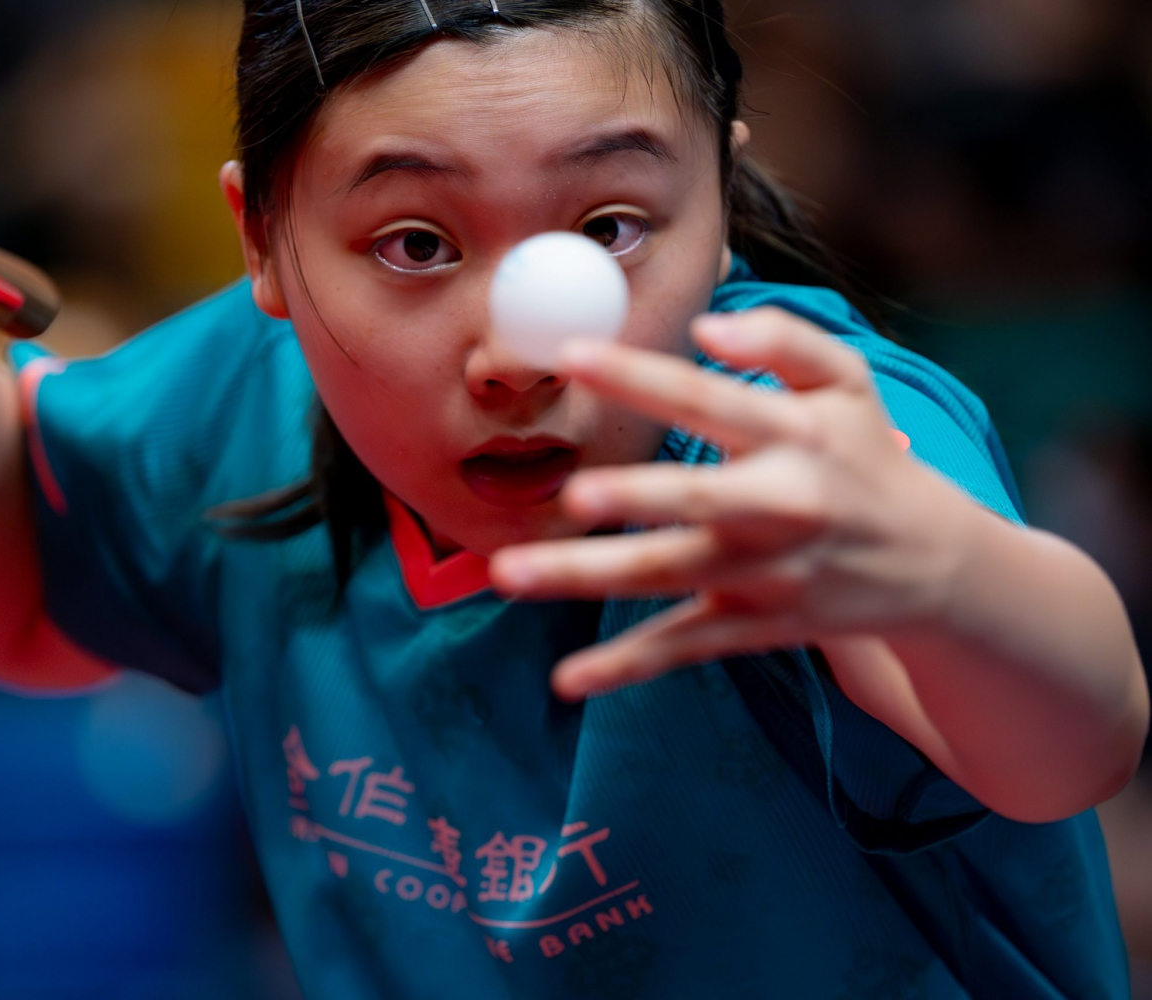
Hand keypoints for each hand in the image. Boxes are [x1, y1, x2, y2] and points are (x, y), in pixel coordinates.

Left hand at [490, 307, 979, 700]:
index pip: (707, 399)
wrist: (937, 566)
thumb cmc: (868, 458)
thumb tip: (707, 328)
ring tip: (510, 573)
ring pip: (668, 575)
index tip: (570, 353)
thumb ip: (784, 340)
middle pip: (696, 501)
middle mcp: (777, 506)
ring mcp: (762, 572)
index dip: (641, 377)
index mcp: (793, 436)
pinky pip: (682, 646)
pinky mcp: (753, 622)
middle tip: (574, 493)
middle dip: (637, 498)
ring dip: (589, 576)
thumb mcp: (850, 384)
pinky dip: (626, 666)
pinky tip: (567, 679)